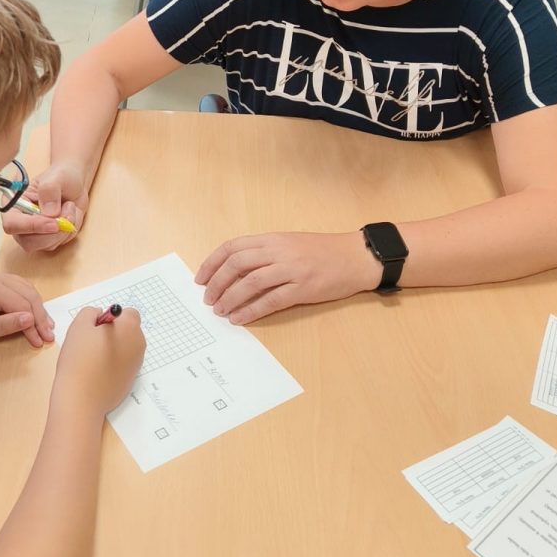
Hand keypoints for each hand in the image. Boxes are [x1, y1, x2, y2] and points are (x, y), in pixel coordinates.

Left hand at [0, 273, 54, 347]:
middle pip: (28, 295)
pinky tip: (36, 316)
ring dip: (39, 309)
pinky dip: (31, 303)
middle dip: (40, 317)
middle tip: (49, 336)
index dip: (34, 324)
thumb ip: (5, 325)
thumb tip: (31, 319)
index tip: (41, 342)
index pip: (21, 305)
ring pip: (28, 290)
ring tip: (47, 327)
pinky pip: (22, 289)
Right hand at [1, 161, 87, 253]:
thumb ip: (49, 190)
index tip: (53, 223)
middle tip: (67, 213)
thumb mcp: (56, 177)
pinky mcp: (49, 239)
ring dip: (64, 228)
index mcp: (14, 205)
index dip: (31, 226)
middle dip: (52, 232)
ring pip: (47, 245)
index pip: (12, 224)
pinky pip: (60, 243)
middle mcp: (21, 222)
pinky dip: (70, 230)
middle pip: (29, 242)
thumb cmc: (60, 176)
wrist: (74, 183)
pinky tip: (70, 214)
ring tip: (69, 206)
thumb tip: (49, 213)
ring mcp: (34, 233)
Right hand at [55, 306, 144, 414]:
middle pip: (128, 331)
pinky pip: (123, 365)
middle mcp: (139, 345)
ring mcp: (136, 365)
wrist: (81, 398)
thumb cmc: (80, 359)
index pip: (128, 313)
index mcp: (130, 328)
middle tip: (91, 343)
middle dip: (114, 333)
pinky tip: (96, 373)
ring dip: (113, 348)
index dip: (111, 318)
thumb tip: (99, 315)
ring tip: (92, 360)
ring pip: (125, 348)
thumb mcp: (79, 326)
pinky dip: (113, 365)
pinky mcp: (130, 381)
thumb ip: (91, 313)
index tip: (96, 328)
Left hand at [196, 231, 379, 322]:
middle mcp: (279, 251)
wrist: (355, 256)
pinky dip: (252, 310)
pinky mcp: (304, 288)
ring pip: (251, 282)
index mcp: (272, 238)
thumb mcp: (289, 243)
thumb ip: (264, 253)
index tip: (200, 278)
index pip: (232, 247)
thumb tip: (233, 271)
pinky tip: (240, 318)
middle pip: (237, 264)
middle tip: (208, 298)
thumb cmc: (321, 250)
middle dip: (217, 282)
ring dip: (231, 298)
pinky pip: (271, 300)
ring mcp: (292, 269)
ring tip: (220, 311)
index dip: (212, 263)